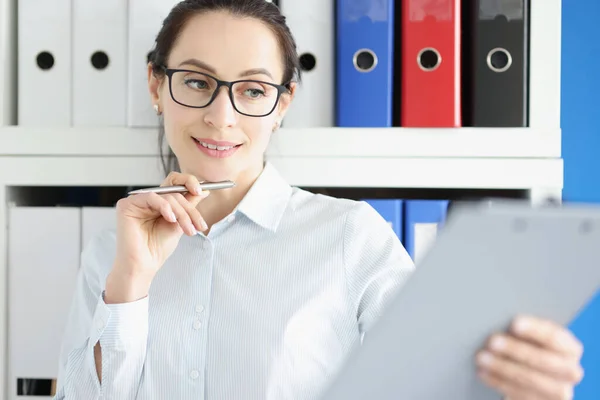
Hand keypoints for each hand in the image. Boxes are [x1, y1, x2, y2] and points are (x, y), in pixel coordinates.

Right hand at [105, 171, 209, 302]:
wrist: (144, 266)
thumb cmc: (157, 248)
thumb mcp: (180, 223)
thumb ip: (189, 206)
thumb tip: (203, 190)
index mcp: (159, 202)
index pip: (174, 182)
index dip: (189, 182)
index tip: (202, 191)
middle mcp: (147, 199)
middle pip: (174, 192)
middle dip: (190, 210)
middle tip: (199, 225)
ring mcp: (136, 201)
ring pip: (167, 197)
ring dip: (182, 214)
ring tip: (188, 230)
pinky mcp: (127, 205)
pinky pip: (152, 198)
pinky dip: (165, 208)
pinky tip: (171, 220)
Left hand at [476, 315, 583, 398]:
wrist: (528, 374)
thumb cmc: (524, 345)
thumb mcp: (529, 336)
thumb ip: (522, 329)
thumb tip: (501, 317)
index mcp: (570, 348)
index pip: (554, 337)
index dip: (535, 330)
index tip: (514, 323)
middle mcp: (570, 371)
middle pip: (543, 360)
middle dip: (516, 350)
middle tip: (492, 341)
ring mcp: (559, 392)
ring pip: (531, 380)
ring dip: (503, 368)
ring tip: (482, 357)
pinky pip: (520, 395)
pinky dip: (498, 382)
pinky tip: (483, 373)